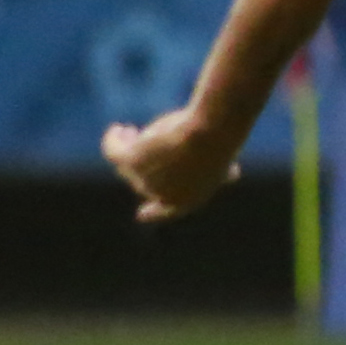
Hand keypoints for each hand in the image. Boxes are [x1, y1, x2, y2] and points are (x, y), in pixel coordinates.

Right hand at [102, 107, 240, 221]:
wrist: (211, 133)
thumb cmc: (224, 143)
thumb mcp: (227, 163)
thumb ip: (224, 173)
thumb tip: (232, 174)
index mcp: (188, 201)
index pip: (167, 211)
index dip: (155, 212)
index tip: (142, 214)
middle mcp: (163, 195)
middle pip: (143, 181)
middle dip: (142, 164)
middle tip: (139, 140)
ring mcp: (146, 181)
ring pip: (127, 165)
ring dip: (127, 148)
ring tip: (128, 131)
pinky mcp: (133, 162)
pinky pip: (114, 152)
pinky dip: (113, 141)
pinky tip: (118, 129)